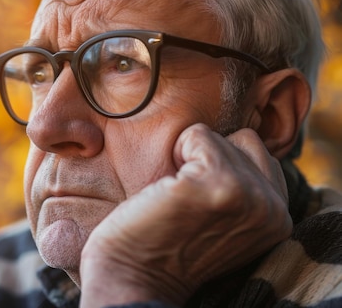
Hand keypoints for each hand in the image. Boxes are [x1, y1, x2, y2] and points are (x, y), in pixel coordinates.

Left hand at [79, 123, 291, 306]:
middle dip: (207, 159)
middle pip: (244, 141)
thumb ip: (246, 189)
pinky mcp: (218, 184)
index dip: (219, 169)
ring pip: (220, 137)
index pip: (259, 155)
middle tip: (186, 198)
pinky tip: (168, 190)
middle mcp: (273, 209)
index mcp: (279, 219)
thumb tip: (241, 139)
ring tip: (178, 198)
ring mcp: (248, 196)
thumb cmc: (166, 243)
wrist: (133, 276)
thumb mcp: (225, 219)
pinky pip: (198, 135)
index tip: (199, 204)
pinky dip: (176, 152)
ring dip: (189, 159)